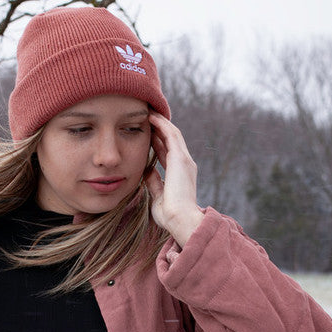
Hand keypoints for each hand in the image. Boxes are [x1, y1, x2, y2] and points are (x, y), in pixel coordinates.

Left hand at [144, 112, 203, 245]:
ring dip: (161, 122)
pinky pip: (171, 135)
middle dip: (160, 127)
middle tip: (147, 116)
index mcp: (180, 174)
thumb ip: (154, 182)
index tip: (147, 134)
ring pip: (173, 134)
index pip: (167, 153)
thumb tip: (146, 171)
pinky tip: (152, 117)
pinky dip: (162, 125)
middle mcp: (185, 164)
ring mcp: (184, 160)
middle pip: (172, 140)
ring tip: (149, 112)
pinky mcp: (180, 158)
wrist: (180, 219)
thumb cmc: (170, 215)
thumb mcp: (158, 196)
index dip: (157, 142)